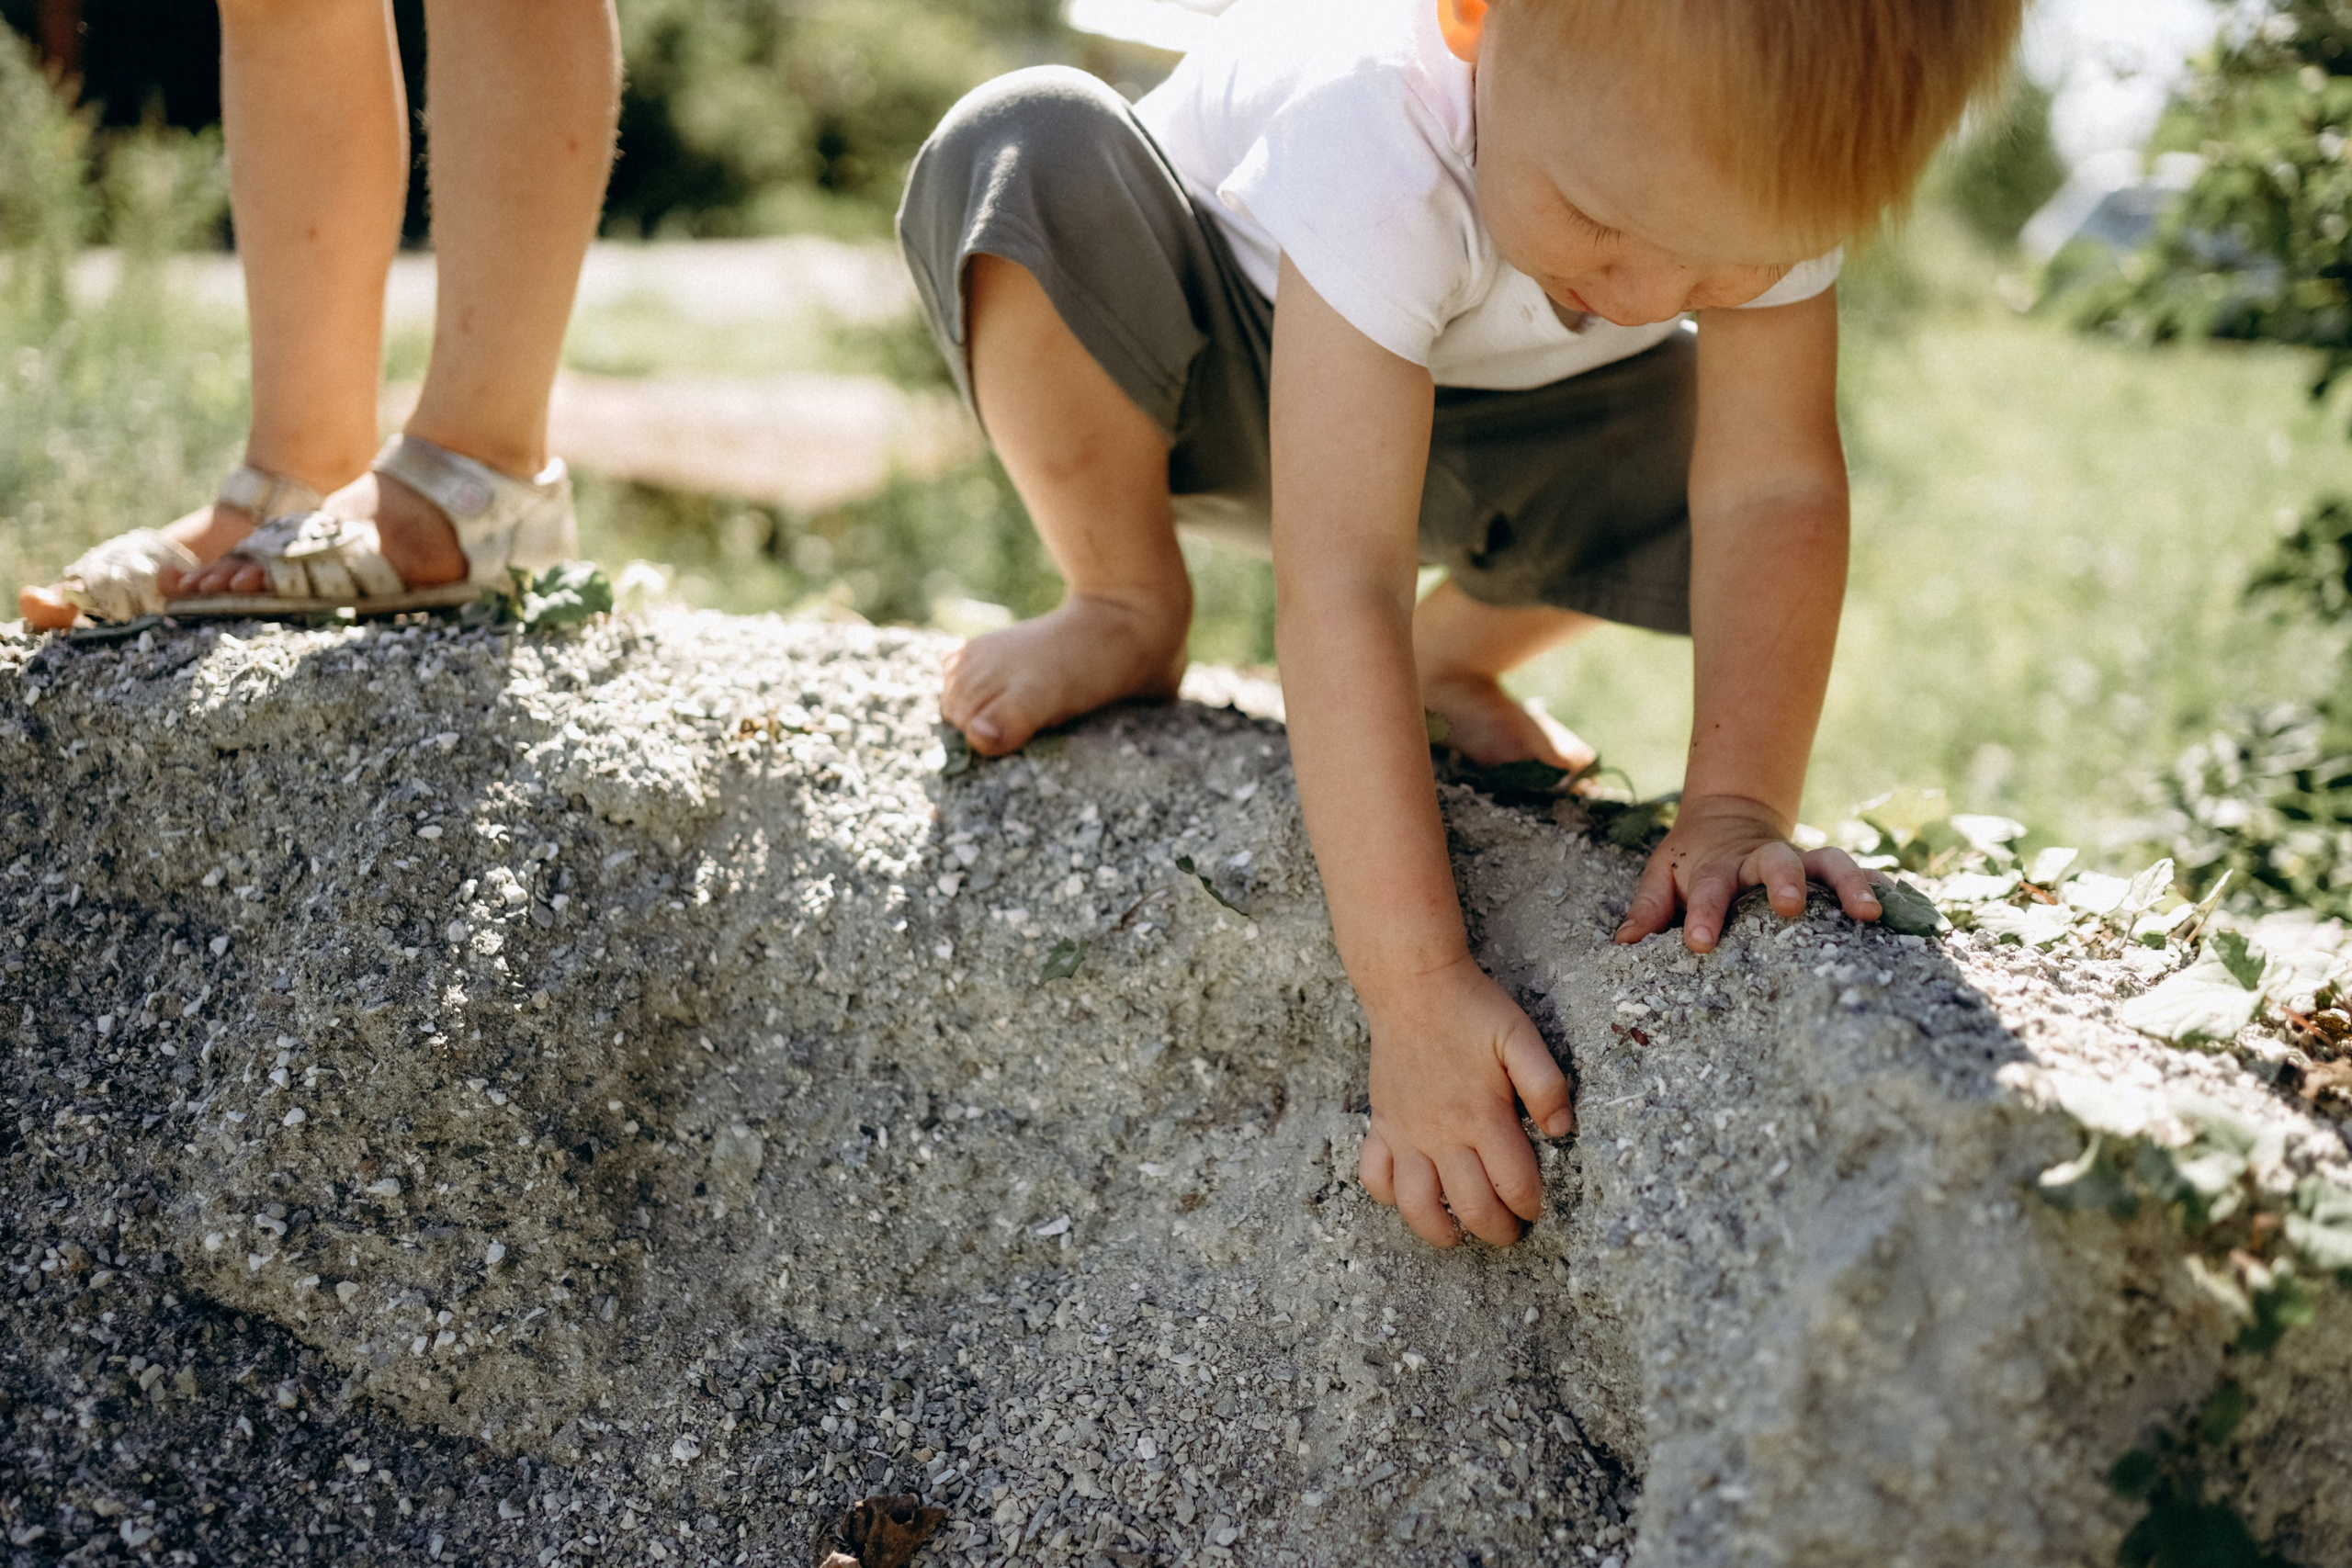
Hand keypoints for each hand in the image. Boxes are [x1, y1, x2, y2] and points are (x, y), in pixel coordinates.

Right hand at [1358, 955, 1572, 1247]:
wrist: (1412, 986)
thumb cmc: (1472, 1010)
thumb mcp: (1522, 1037)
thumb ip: (1546, 1084)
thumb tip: (1561, 1131)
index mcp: (1482, 1116)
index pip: (1512, 1185)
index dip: (1530, 1206)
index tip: (1536, 1209)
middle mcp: (1442, 1134)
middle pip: (1471, 1207)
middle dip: (1497, 1230)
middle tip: (1510, 1233)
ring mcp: (1407, 1133)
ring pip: (1416, 1205)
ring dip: (1438, 1231)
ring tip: (1458, 1235)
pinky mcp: (1382, 1124)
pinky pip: (1375, 1176)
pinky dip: (1388, 1196)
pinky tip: (1411, 1195)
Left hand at [1615, 793, 1880, 950]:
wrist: (1727, 816)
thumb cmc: (1691, 860)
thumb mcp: (1661, 876)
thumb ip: (1648, 908)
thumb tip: (1625, 945)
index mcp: (1717, 865)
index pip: (1708, 887)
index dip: (1703, 913)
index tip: (1698, 941)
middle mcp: (1762, 860)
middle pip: (1775, 863)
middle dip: (1784, 882)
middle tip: (1790, 907)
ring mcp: (1800, 861)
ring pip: (1829, 862)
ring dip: (1849, 884)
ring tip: (1869, 913)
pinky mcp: (1827, 869)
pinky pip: (1859, 873)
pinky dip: (1879, 886)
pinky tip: (1901, 905)